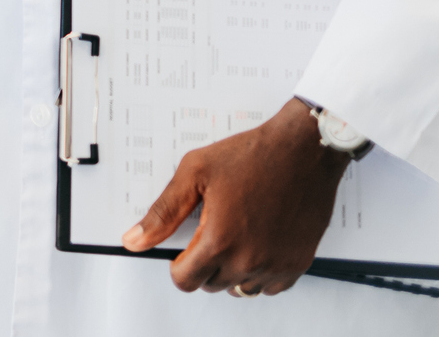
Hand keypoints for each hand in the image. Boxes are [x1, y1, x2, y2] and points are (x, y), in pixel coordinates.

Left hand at [122, 97, 350, 294]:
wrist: (304, 150)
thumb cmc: (251, 155)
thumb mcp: (195, 173)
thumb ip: (163, 212)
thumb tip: (134, 241)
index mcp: (220, 240)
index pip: (186, 281)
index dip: (177, 266)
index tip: (181, 250)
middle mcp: (250, 260)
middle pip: (212, 285)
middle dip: (203, 264)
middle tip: (209, 231)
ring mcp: (277, 265)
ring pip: (240, 289)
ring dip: (231, 271)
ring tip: (232, 236)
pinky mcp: (299, 262)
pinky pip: (270, 287)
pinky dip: (259, 273)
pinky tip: (256, 244)